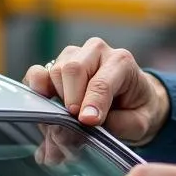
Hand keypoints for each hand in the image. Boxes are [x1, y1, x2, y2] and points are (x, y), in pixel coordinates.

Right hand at [23, 37, 170, 146]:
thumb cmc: (137, 110)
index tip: (87, 121)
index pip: (101, 81)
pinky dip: (38, 93)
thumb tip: (85, 124)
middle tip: (75, 122)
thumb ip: (117, 124)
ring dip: (57, 100)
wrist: (134, 102)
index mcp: (121, 62)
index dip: (92, 102)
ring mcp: (73, 55)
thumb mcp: (139, 122)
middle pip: (72, 70)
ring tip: (68, 121)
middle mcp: (96, 51)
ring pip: (54, 72)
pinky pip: (37, 74)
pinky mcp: (55, 65)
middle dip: (71, 100)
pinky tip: (47, 108)